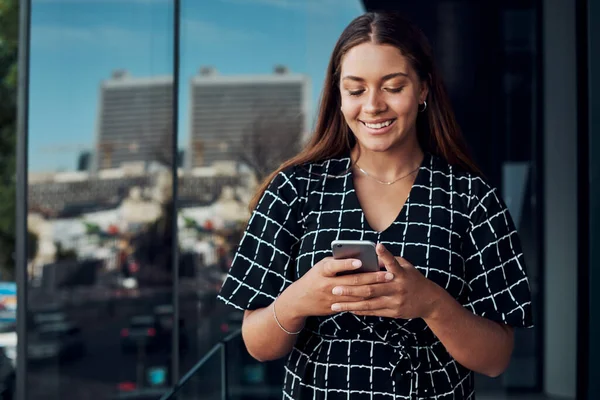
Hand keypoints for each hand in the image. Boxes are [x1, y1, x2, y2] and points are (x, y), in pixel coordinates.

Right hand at [282, 256, 394, 318]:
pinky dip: (367, 299)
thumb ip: (338, 263)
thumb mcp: (321, 267)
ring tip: (388, 283)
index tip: (361, 261)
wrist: (299, 300)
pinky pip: (354, 304)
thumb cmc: (315, 277)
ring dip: (374, 289)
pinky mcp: (335, 308)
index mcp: (322, 271)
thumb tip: (361, 259)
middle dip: (372, 277)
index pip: (334, 266)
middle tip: (388, 274)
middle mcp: (327, 285)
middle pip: (352, 281)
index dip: (347, 264)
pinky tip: (380, 295)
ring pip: (357, 294)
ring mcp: (332, 298)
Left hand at [329, 243, 443, 318]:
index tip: (376, 246)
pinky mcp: (393, 312)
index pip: (392, 262)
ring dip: (350, 304)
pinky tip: (347, 309)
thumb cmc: (412, 279)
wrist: (429, 301)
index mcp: (401, 273)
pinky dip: (359, 310)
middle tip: (334, 288)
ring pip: (368, 303)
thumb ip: (389, 262)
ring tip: (334, 304)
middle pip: (371, 288)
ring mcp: (395, 301)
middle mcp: (397, 287)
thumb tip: (369, 256)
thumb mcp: (405, 267)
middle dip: (351, 289)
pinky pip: (373, 312)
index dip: (385, 254)